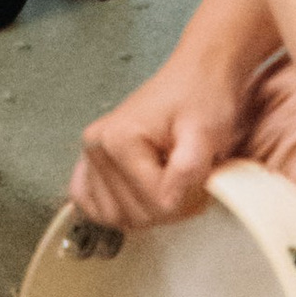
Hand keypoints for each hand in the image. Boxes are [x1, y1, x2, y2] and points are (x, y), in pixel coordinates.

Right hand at [71, 46, 253, 232]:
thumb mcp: (204, 132)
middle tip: (188, 173)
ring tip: (169, 178)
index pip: (159, 204)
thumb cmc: (201, 98)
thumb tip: (168, 200)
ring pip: (120, 219)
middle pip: (138, 216)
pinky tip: (138, 194)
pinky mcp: (93, 163)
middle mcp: (96, 146)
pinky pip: (93, 206)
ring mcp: (91, 155)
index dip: (190, 197)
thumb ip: (188, 167)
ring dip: (150, 209)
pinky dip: (116, 209)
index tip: (202, 173)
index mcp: (118, 139)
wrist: (197, 78)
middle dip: (172, 205)